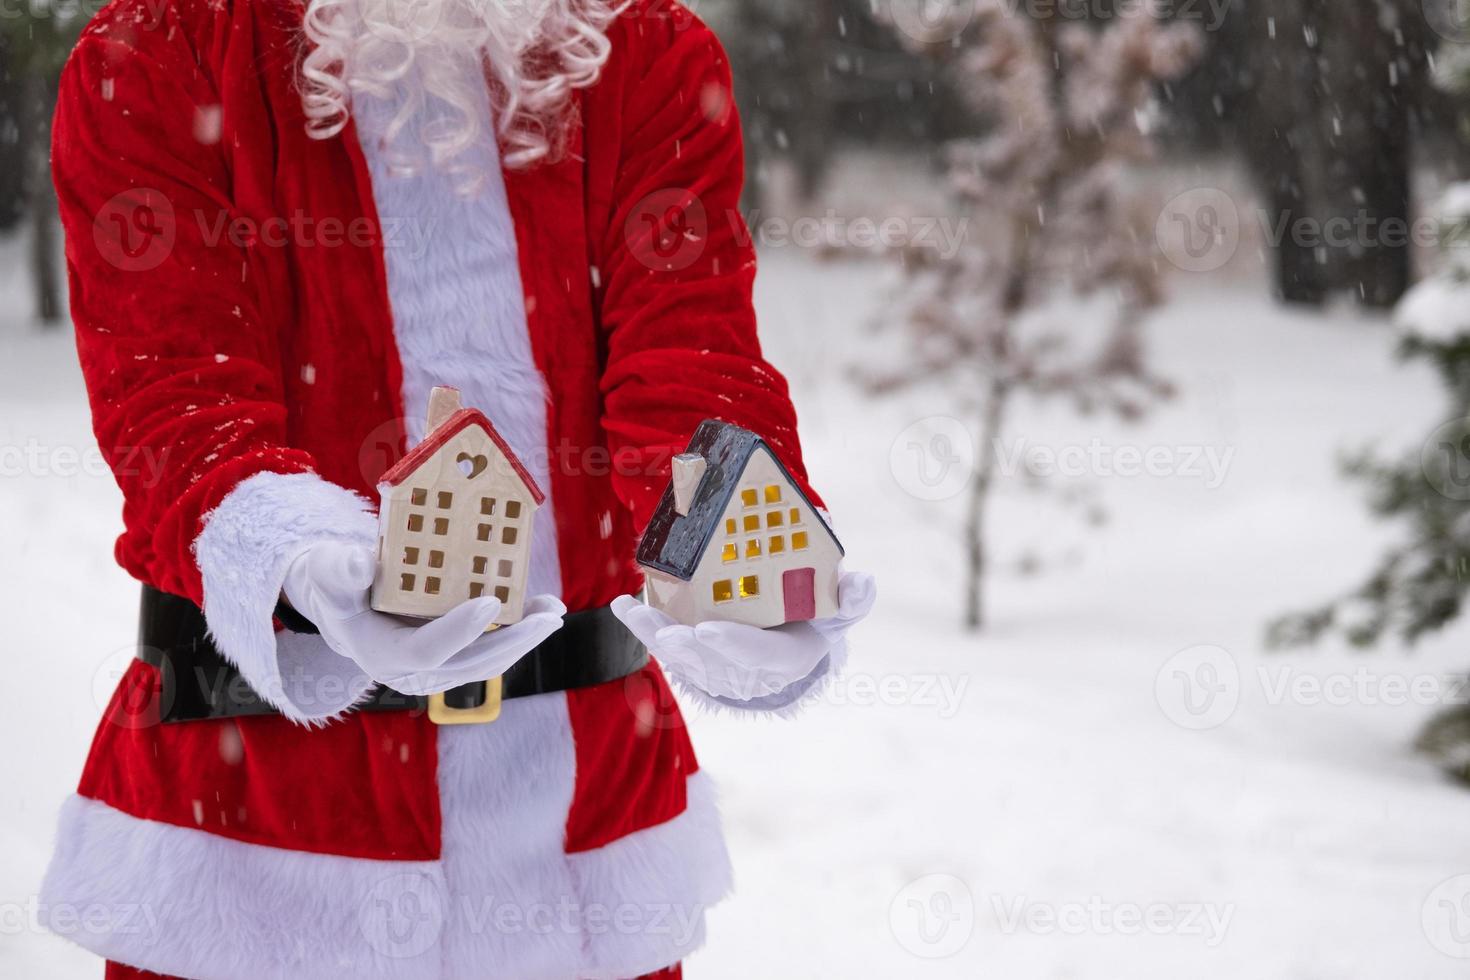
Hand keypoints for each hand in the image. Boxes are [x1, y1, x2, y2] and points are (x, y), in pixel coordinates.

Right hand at [282, 540, 565, 695]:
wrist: (345, 611)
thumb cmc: (338, 585)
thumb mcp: (330, 572)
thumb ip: (342, 570)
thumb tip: (360, 561)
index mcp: (381, 654)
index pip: (426, 651)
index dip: (460, 630)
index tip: (493, 601)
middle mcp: (412, 674)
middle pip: (471, 665)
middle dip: (514, 641)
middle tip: (549, 616)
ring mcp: (436, 674)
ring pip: (488, 663)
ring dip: (525, 639)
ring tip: (555, 612)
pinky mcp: (454, 664)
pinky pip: (491, 653)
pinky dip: (519, 634)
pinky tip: (543, 610)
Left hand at [612, 571, 875, 701]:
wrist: (792, 639)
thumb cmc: (815, 616)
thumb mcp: (838, 610)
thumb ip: (852, 599)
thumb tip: (861, 582)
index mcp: (786, 659)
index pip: (759, 657)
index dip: (733, 644)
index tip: (707, 630)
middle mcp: (748, 673)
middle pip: (712, 663)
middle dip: (686, 648)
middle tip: (666, 632)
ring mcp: (718, 670)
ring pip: (682, 659)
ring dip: (655, 635)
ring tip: (633, 611)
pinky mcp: (695, 660)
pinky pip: (666, 647)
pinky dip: (642, 626)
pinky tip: (622, 606)